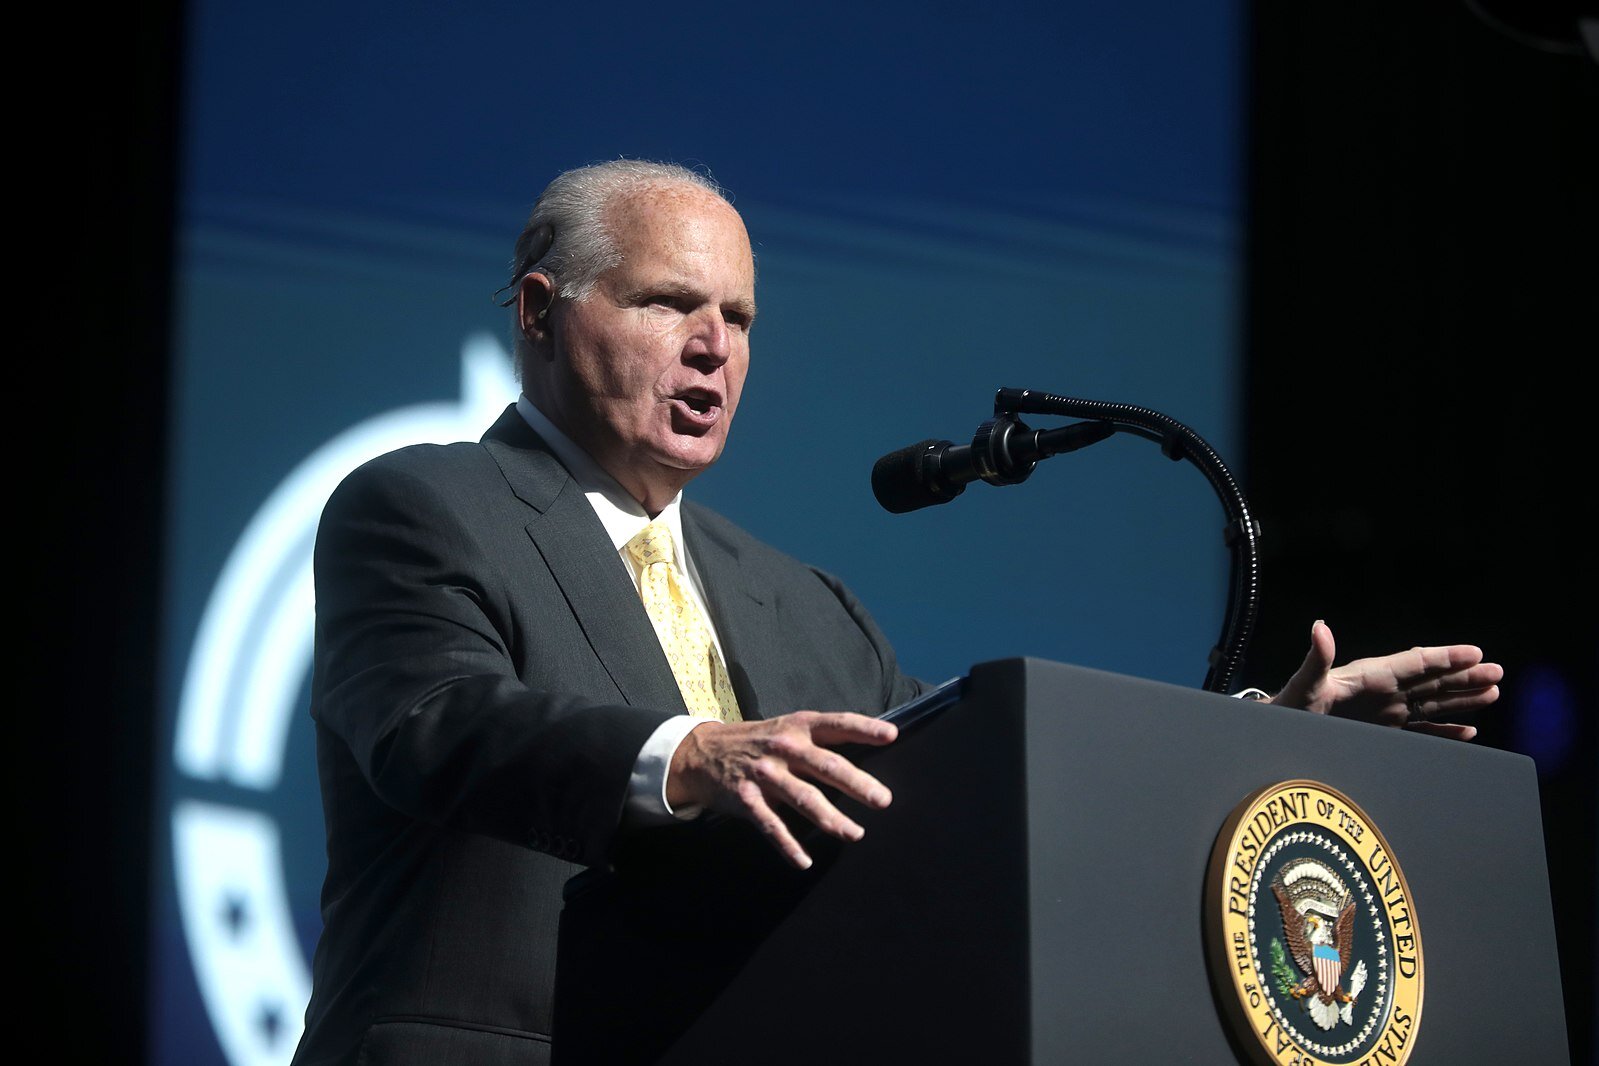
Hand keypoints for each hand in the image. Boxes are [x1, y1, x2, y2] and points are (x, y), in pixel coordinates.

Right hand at [666, 711, 896, 869]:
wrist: (701, 753)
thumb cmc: (757, 742)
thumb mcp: (786, 729)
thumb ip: (819, 740)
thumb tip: (865, 750)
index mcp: (797, 728)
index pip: (836, 724)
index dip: (864, 729)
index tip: (891, 735)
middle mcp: (784, 748)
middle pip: (826, 766)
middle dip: (857, 784)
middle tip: (883, 800)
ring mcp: (764, 774)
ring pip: (804, 798)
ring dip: (831, 819)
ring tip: (854, 833)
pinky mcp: (746, 799)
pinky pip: (771, 826)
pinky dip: (788, 845)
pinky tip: (803, 861)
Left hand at [1269, 620, 1501, 740]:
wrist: (1280, 729)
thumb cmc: (1290, 705)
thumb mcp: (1304, 683)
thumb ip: (1316, 658)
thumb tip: (1320, 627)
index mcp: (1370, 676)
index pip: (1415, 663)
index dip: (1444, 657)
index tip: (1474, 652)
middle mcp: (1384, 692)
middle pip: (1432, 681)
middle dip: (1464, 676)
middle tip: (1498, 672)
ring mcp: (1386, 713)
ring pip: (1433, 704)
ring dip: (1462, 699)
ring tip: (1493, 692)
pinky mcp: (1384, 734)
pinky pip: (1422, 732)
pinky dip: (1445, 732)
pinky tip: (1469, 732)